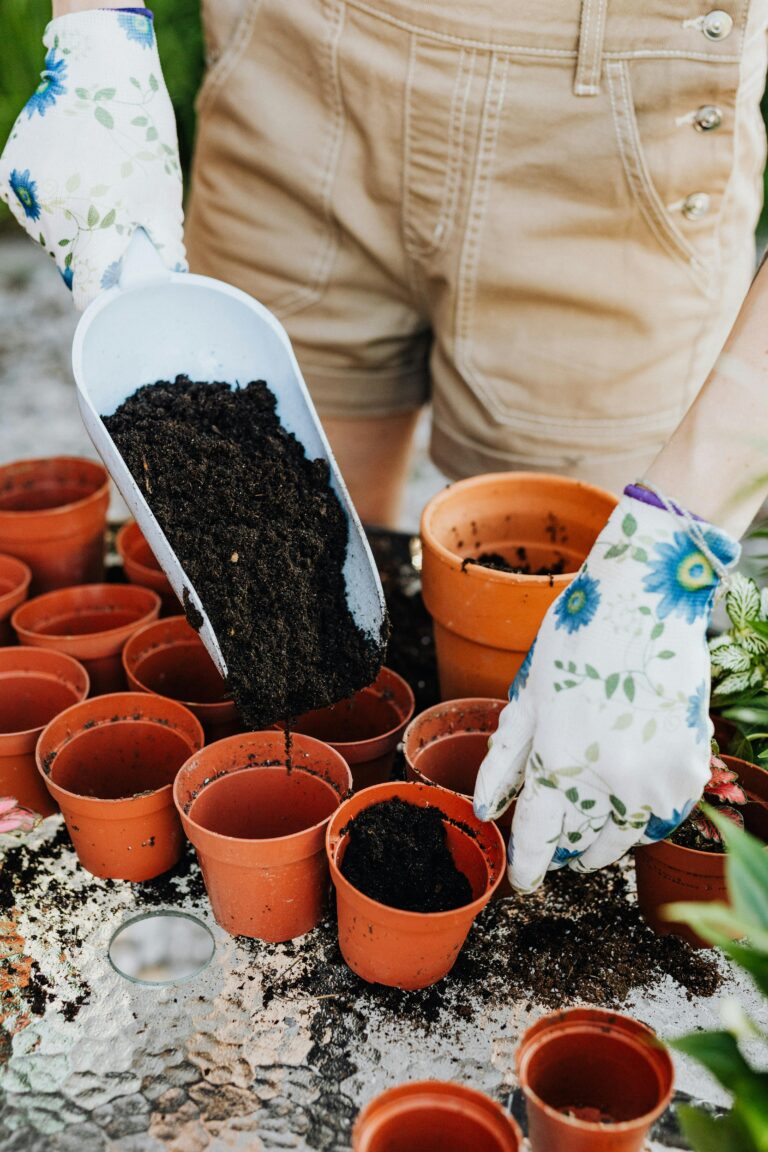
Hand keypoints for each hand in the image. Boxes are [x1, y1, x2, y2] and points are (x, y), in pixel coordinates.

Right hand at [0, 9, 185, 308]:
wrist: (97, 69)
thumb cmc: (141, 135)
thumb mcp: (163, 195)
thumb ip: (163, 246)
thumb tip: (170, 286)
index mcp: (99, 224)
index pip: (86, 289)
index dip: (97, 299)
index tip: (106, 300)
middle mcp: (57, 214)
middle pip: (68, 264)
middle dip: (89, 259)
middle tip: (111, 232)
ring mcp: (29, 193)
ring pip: (47, 238)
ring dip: (69, 231)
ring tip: (92, 195)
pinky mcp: (9, 175)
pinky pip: (30, 209)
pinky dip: (49, 205)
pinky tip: (70, 178)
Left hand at [473, 491, 739, 891]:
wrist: (646, 598)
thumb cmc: (576, 637)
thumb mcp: (527, 695)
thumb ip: (505, 758)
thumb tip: (487, 807)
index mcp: (561, 756)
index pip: (540, 835)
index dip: (529, 864)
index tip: (525, 880)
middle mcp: (611, 776)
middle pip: (582, 843)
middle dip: (563, 850)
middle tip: (554, 848)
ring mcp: (657, 775)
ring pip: (625, 838)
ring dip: (601, 841)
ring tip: (588, 834)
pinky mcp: (690, 766)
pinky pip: (662, 817)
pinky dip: (641, 820)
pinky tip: (626, 806)